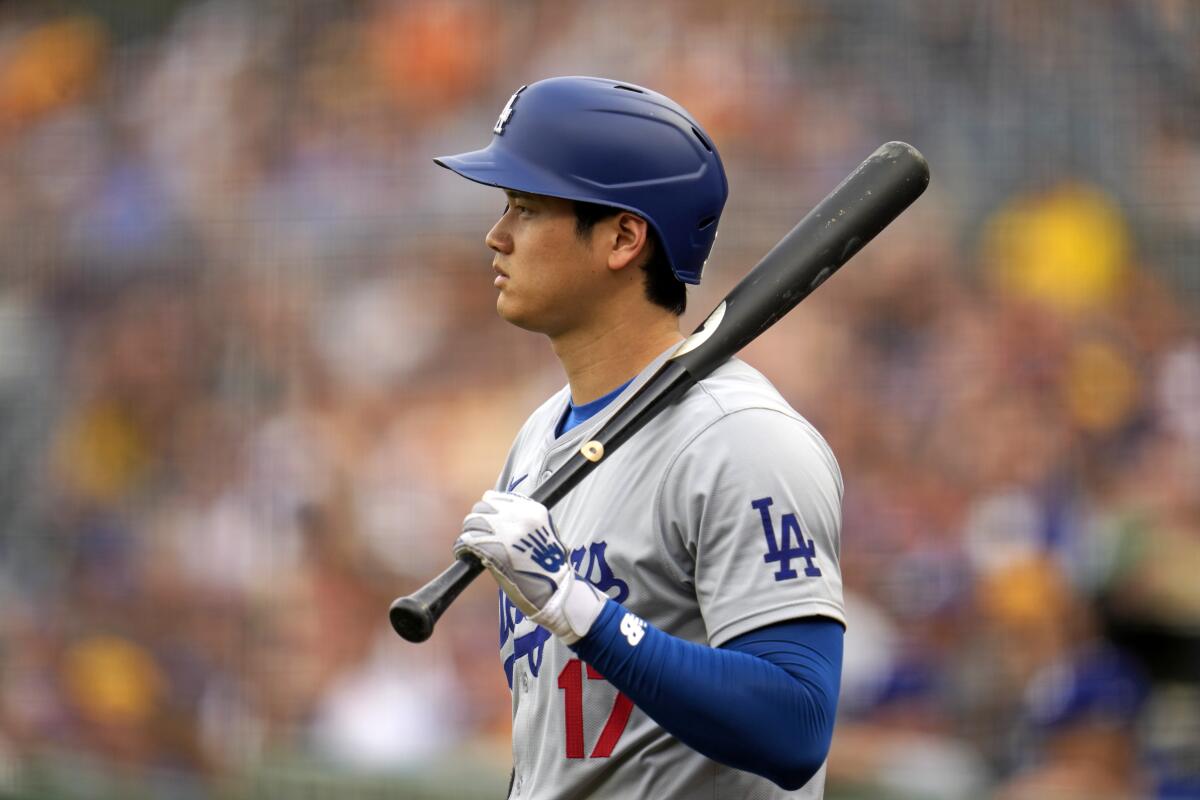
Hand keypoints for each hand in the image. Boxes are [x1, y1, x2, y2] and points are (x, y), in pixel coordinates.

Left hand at [454, 490, 605, 643]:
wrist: (555, 590)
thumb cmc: (549, 567)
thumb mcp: (543, 534)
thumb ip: (523, 521)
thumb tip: (494, 518)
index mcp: (532, 510)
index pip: (496, 497)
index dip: (487, 510)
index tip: (485, 521)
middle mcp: (518, 516)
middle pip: (481, 507)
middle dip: (476, 521)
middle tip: (476, 536)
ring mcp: (505, 531)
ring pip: (472, 522)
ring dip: (468, 533)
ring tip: (468, 546)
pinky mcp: (493, 549)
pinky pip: (467, 540)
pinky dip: (462, 546)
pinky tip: (463, 553)